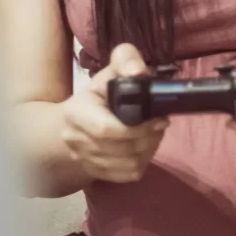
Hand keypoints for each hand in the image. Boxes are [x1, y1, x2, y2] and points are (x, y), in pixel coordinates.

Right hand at [60, 43, 168, 183]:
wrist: (77, 120)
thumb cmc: (100, 94)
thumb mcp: (111, 70)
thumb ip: (125, 60)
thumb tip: (137, 71)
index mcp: (75, 113)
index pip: (106, 129)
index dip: (138, 128)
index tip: (159, 119)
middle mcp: (74, 139)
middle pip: (121, 149)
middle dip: (149, 138)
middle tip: (160, 125)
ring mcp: (83, 159)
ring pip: (127, 164)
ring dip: (149, 150)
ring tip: (154, 134)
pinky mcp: (96, 172)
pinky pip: (127, 175)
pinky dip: (143, 161)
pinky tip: (145, 147)